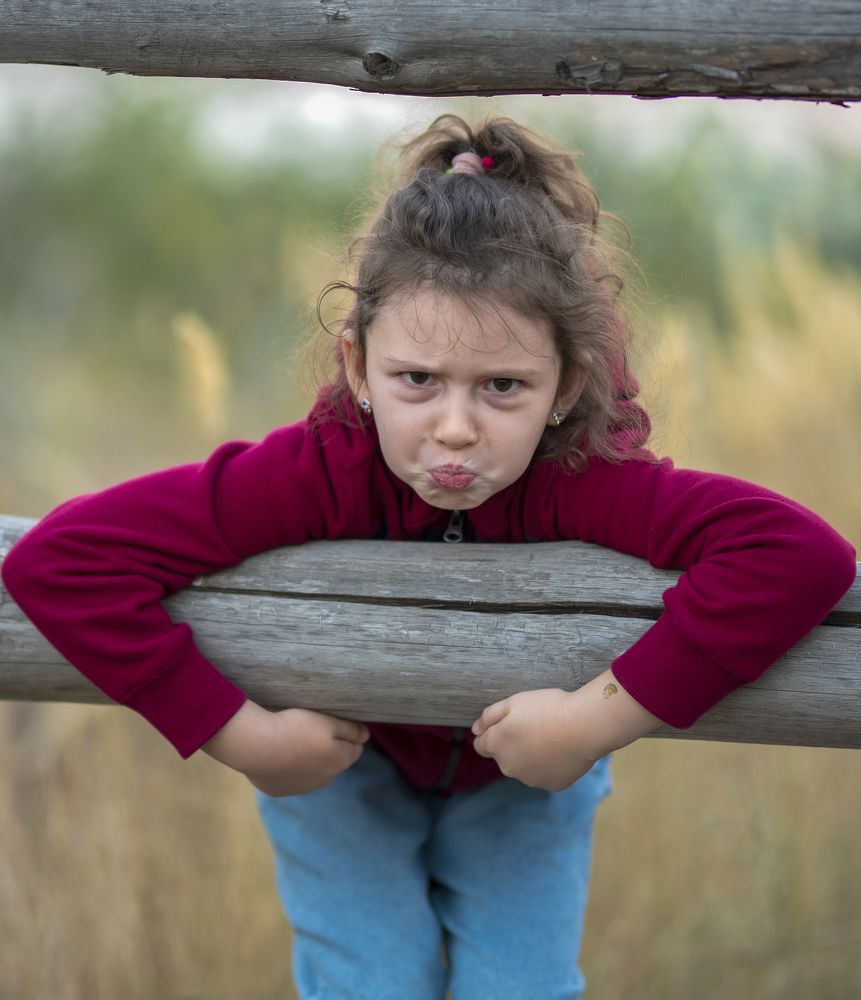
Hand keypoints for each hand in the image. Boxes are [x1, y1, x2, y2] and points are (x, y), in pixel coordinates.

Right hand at [203, 700, 369, 796]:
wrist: (257, 746)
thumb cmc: (296, 728)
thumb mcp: (327, 722)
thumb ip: (350, 729)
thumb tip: (366, 736)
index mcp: (339, 761)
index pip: (355, 750)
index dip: (350, 737)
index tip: (339, 726)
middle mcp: (324, 780)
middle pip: (334, 763)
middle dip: (331, 750)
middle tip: (316, 732)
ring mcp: (301, 788)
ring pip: (313, 773)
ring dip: (310, 762)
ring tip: (296, 743)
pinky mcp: (280, 791)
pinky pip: (291, 779)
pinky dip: (290, 769)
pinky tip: (280, 756)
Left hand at [472, 671, 662, 791]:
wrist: (584, 726)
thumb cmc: (547, 708)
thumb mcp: (513, 702)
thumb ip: (489, 716)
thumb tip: (476, 729)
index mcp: (496, 745)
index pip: (481, 745)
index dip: (494, 732)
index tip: (510, 723)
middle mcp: (509, 768)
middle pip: (504, 757)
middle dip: (512, 744)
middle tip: (533, 726)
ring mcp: (531, 779)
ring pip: (524, 767)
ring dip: (530, 755)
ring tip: (550, 736)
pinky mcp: (552, 785)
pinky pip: (545, 774)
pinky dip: (549, 764)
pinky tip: (561, 749)